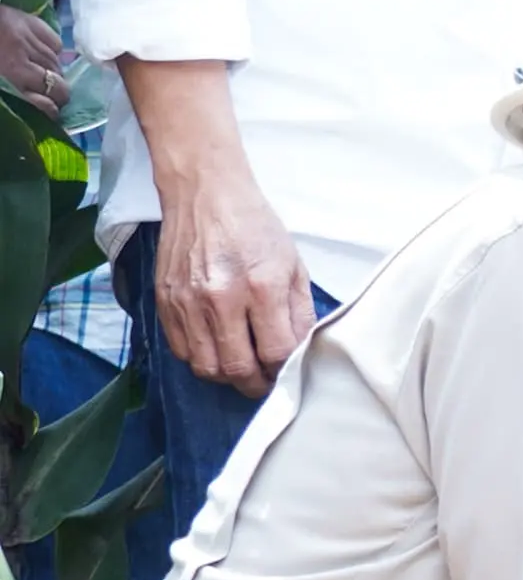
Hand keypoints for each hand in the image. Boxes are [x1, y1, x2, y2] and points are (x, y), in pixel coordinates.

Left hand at [0, 7, 64, 116]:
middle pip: (58, 85)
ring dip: (55, 74)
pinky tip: (44, 54)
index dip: (51, 110)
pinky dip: (53, 52)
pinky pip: (55, 43)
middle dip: (59, 94)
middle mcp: (23, 61)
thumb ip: (11, 93)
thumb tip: (34, 104)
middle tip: (54, 97)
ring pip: (57, 65)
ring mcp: (30, 41)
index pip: (44, 103)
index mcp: (9, 76)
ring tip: (47, 76)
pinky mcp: (33, 24)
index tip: (52, 113)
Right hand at [151, 158, 314, 393]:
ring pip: (205, 366)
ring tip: (242, 368)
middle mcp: (221, 298)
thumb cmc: (255, 227)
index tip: (286, 372)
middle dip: (256, 384)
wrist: (205, 195)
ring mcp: (187, 302)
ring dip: (227, 376)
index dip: (283, 371)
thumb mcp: (293, 265)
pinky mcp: (165, 301)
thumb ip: (299, 312)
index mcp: (261, 287)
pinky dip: (200, 359)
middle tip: (265, 381)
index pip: (275, 353)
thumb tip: (300, 351)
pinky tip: (217, 349)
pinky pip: (181, 350)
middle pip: (237, 368)